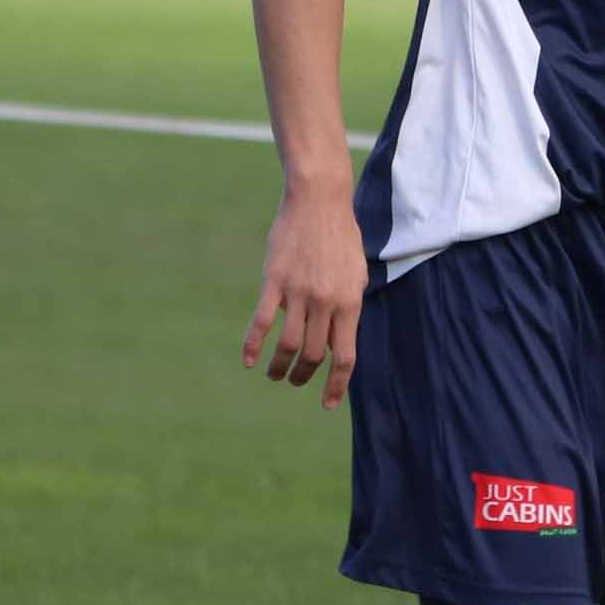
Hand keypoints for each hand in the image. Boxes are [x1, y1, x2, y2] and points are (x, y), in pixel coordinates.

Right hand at [241, 193, 368, 408]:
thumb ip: (348, 307)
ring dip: (279, 367)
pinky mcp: (274, 281)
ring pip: (288, 345)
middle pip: (314, 355)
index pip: (345, 356)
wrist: (319, 201)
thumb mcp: (356, 273)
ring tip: (274, 375)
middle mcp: (326, 302)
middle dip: (304, 376)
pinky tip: (248, 360)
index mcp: (350, 302)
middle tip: (295, 381)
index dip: (336, 384)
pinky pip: (261, 321)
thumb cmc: (341, 237)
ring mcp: (299, 292)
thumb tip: (338, 340)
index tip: (326, 403)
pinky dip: (253, 345)